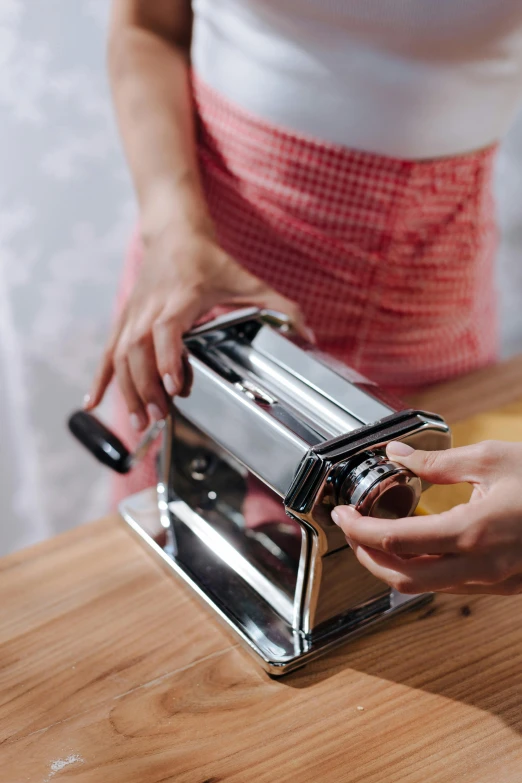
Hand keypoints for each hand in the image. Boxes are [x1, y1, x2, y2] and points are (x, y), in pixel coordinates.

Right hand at [84, 224, 309, 430]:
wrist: (173, 233)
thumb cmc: (209, 260)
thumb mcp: (247, 279)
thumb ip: (279, 307)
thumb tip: (307, 334)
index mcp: (182, 296)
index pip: (167, 329)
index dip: (168, 357)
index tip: (175, 385)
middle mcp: (152, 306)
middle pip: (139, 350)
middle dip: (147, 386)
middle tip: (161, 417)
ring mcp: (133, 314)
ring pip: (121, 356)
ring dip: (127, 390)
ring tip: (140, 422)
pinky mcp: (124, 320)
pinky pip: (107, 353)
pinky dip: (99, 379)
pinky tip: (91, 404)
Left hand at [331, 440, 521, 594]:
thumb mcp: (492, 459)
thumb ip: (438, 463)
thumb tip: (398, 456)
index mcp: (473, 531)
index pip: (395, 541)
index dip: (359, 530)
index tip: (342, 514)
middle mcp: (480, 566)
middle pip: (402, 579)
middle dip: (366, 557)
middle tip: (352, 530)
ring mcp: (493, 582)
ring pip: (425, 588)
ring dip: (392, 566)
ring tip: (377, 535)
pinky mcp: (503, 586)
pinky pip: (450, 585)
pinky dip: (422, 569)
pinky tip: (418, 544)